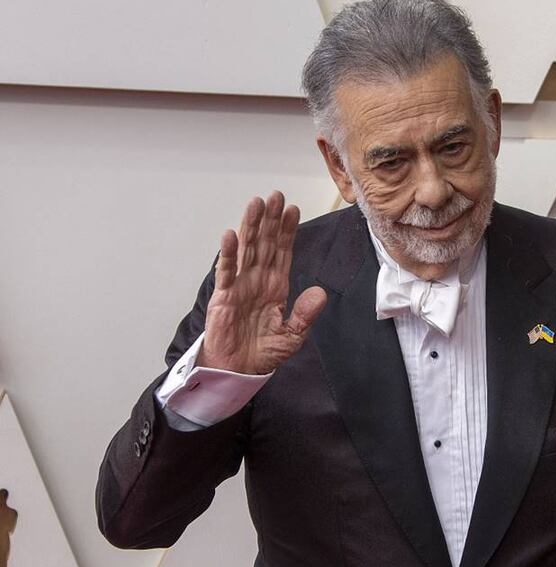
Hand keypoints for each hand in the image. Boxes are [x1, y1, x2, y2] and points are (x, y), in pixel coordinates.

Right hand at [198, 192, 327, 373]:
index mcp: (276, 285)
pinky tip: (231, 235)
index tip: (292, 209)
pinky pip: (226, 272)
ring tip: (255, 204)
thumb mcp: (293, 335)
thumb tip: (319, 293)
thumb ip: (305, 314)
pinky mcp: (225, 296)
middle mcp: (258, 280)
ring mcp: (241, 285)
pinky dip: (228, 254)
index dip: (286, 231)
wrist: (239, 370)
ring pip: (246, 250)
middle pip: (264, 243)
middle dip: (270, 220)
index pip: (282, 252)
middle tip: (275, 196)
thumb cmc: (263, 351)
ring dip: (250, 227)